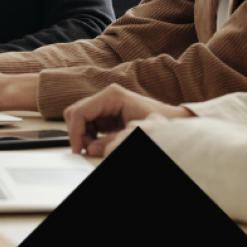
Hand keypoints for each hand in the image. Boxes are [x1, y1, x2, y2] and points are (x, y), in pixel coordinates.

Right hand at [62, 85, 191, 156]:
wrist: (171, 120)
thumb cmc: (158, 121)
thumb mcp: (133, 133)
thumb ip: (111, 141)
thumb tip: (91, 149)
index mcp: (111, 95)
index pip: (80, 111)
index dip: (75, 131)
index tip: (78, 149)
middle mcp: (105, 97)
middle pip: (76, 113)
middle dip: (77, 133)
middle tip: (86, 150)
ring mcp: (105, 104)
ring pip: (80, 119)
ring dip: (83, 135)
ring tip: (95, 148)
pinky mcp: (106, 113)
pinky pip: (88, 124)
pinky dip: (89, 136)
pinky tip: (100, 144)